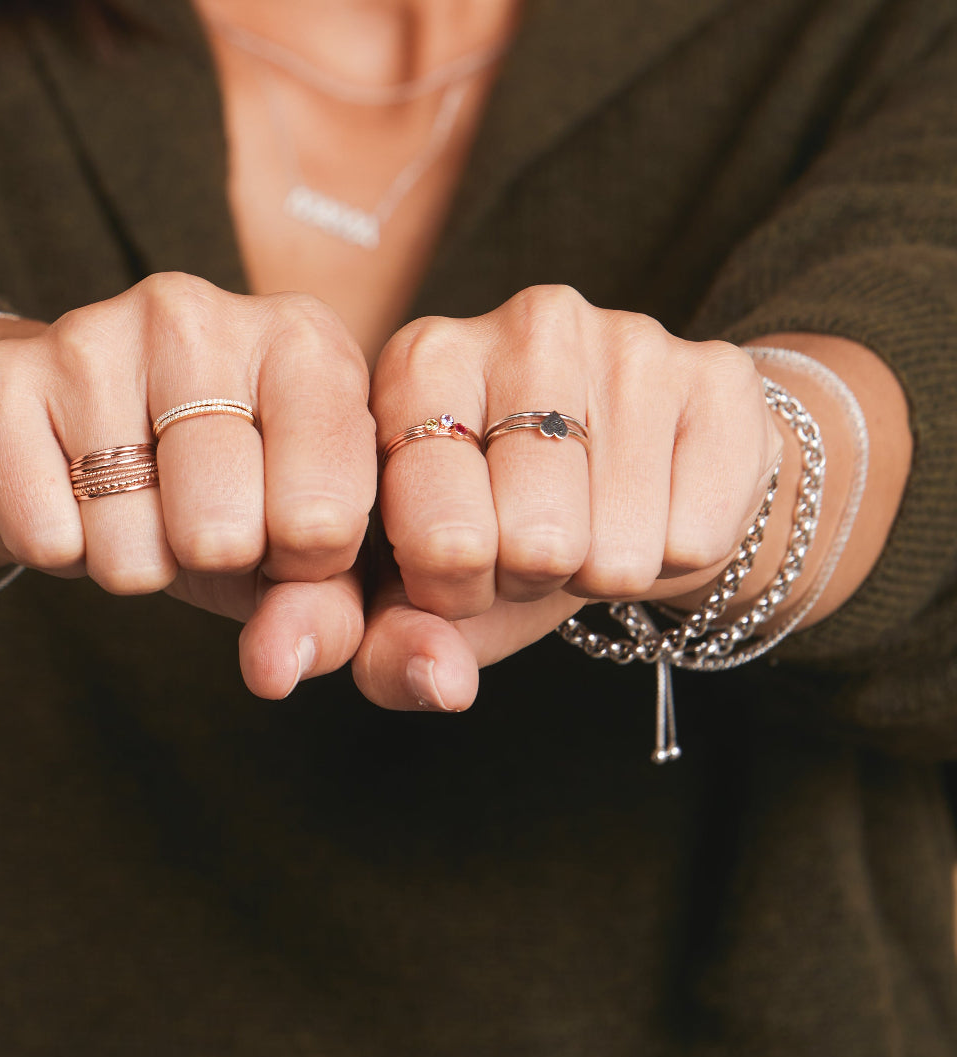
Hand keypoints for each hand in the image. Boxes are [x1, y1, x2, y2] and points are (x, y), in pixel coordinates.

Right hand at [0, 274, 376, 696]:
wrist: (81, 435)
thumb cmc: (226, 489)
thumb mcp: (299, 545)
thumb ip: (323, 610)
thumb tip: (277, 668)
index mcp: (304, 345)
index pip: (324, 516)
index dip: (304, 564)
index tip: (288, 537)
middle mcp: (196, 315)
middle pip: (220, 533)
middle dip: (213, 562)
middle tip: (201, 521)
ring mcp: (90, 335)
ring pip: (127, 546)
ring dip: (135, 561)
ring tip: (137, 503)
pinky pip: (43, 539)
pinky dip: (60, 550)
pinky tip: (71, 493)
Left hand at [353, 285, 783, 709]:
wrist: (623, 474)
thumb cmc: (499, 528)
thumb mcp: (420, 588)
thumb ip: (385, 647)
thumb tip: (439, 684)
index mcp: (420, 365)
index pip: (440, 537)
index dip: (453, 590)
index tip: (460, 565)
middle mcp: (525, 325)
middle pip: (536, 542)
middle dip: (529, 578)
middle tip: (530, 543)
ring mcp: (629, 338)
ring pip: (617, 551)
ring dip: (599, 571)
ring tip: (587, 522)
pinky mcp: (718, 372)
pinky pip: (695, 541)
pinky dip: (670, 558)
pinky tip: (650, 506)